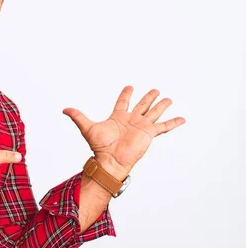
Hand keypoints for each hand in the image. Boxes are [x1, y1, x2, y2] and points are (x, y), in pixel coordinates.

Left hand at [62, 86, 184, 179]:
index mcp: (118, 117)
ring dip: (161, 105)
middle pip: (142, 105)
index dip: (126, 94)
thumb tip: (64, 109)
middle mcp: (131, 120)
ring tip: (168, 98)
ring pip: (154, 112)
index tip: (129, 86)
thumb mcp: (87, 127)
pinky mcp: (149, 133)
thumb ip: (78, 117)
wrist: (111, 160)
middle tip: (155, 89)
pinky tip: (182, 118)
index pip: (123, 102)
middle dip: (148, 97)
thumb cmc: (100, 146)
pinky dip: (173, 122)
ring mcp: (141, 126)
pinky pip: (164, 126)